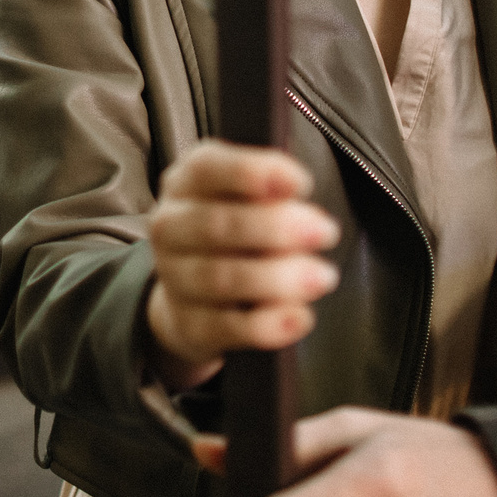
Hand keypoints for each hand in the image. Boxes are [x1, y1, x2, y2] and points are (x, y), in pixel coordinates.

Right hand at [144, 140, 339, 391]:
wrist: (196, 294)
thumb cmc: (236, 233)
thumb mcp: (246, 197)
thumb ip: (267, 190)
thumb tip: (293, 193)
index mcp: (185, 183)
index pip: (206, 168)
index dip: (253, 172)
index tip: (302, 183)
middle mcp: (170, 227)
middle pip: (216, 224)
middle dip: (276, 228)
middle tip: (326, 232)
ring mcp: (174, 278)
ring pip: (222, 277)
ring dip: (278, 278)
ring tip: (323, 276)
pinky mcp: (188, 324)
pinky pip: (227, 327)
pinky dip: (268, 324)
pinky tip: (301, 317)